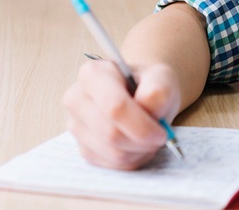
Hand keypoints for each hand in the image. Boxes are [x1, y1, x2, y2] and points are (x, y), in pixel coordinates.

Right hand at [63, 59, 179, 169]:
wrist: (142, 93)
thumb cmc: (149, 83)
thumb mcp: (162, 77)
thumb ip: (158, 90)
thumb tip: (148, 110)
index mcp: (92, 74)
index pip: (114, 107)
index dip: (140, 125)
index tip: (162, 132)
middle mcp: (76, 99)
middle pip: (111, 133)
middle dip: (142, 140)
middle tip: (161, 135)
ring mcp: (76, 126)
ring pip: (111, 152)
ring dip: (139, 150)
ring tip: (150, 136)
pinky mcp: (83, 147)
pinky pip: (111, 164)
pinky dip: (132, 159)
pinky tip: (139, 144)